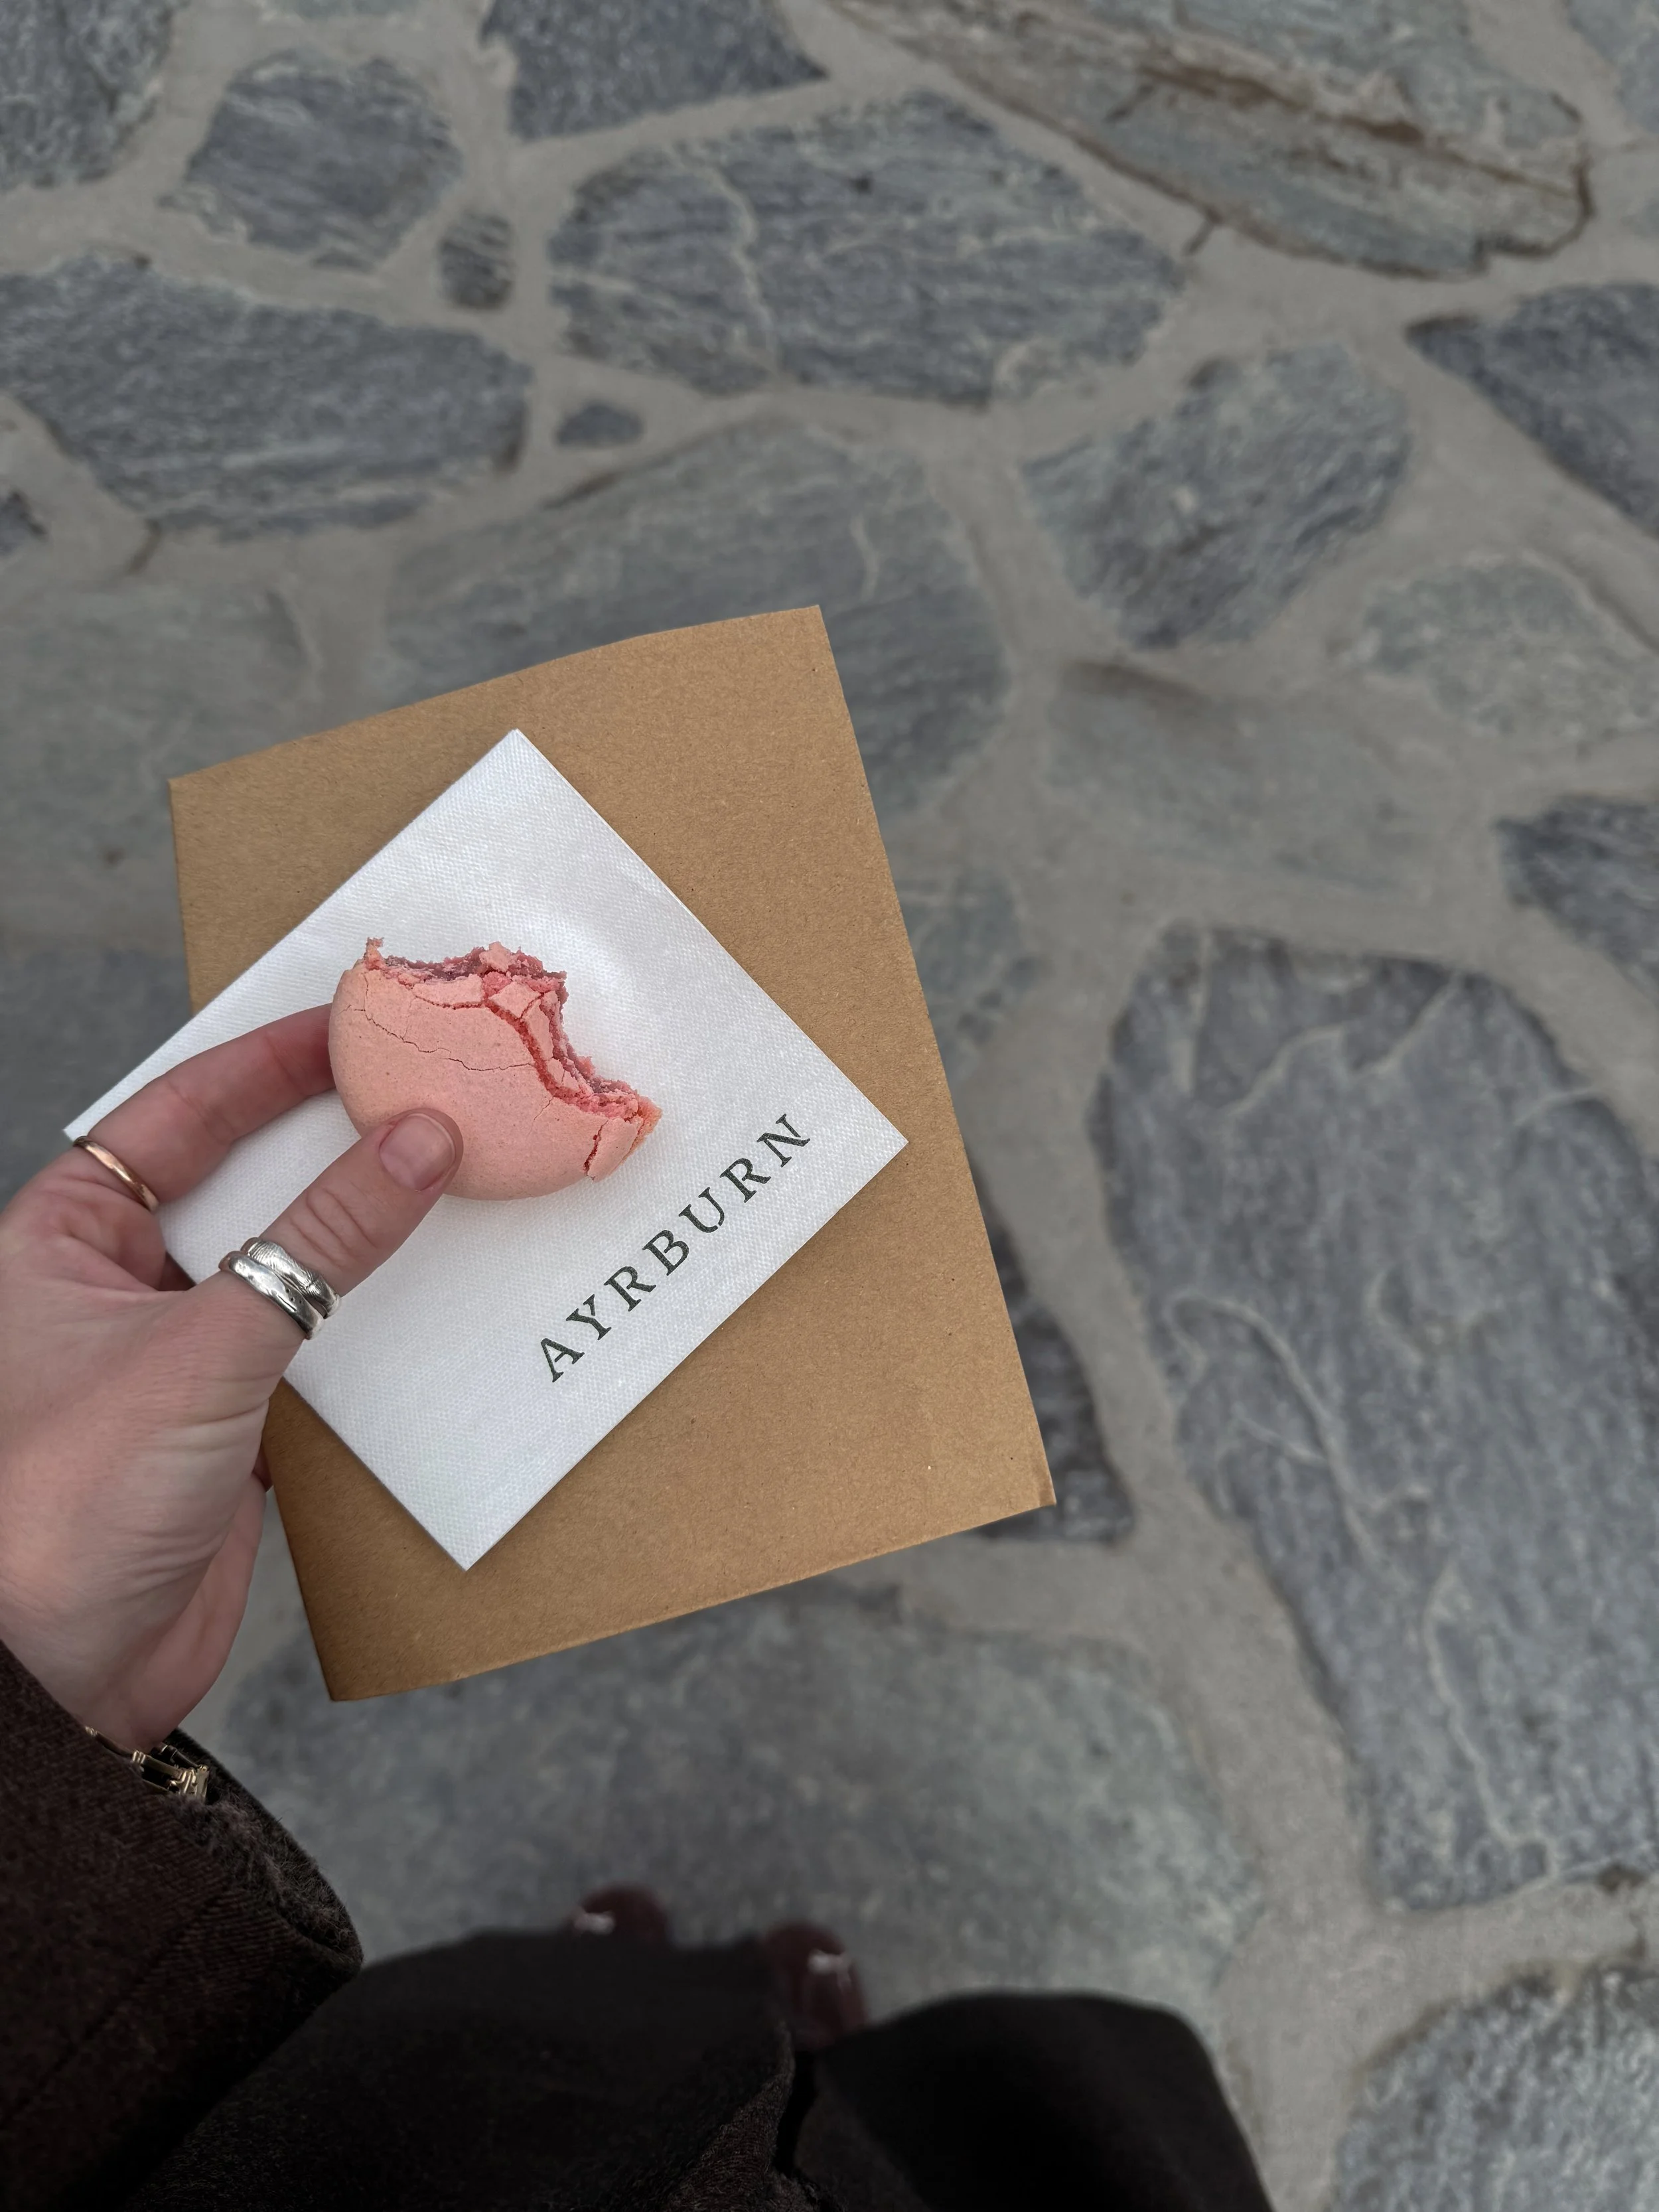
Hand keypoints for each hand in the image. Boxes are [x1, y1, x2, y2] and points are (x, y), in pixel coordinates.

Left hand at [0, 1008, 460, 1748]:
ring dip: (372, 1237)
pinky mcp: (237, 1429)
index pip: (181, 1113)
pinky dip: (382, 1329)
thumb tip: (416, 1142)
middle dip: (339, 1141)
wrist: (54, 1685)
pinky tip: (447, 1299)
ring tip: (464, 1179)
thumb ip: (319, 1244)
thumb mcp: (201, 1348)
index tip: (365, 1021)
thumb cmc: (60, 1503)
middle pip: (249, 1182)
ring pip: (297, 1268)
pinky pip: (324, 1353)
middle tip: (436, 1088)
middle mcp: (123, 1284)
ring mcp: (184, 1356)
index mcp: (67, 1236)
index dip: (273, 1060)